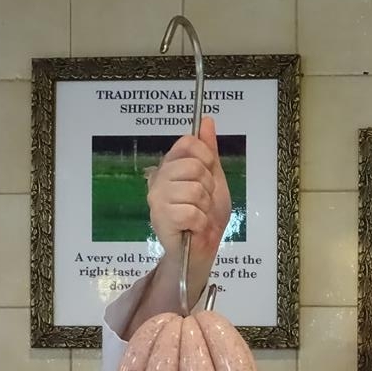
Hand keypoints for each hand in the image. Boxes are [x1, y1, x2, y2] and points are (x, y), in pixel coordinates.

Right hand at [146, 116, 230, 273]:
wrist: (201, 249)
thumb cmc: (207, 216)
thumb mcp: (214, 180)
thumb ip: (210, 152)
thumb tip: (206, 121)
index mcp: (171, 165)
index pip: (188, 143)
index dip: (206, 159)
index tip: (207, 176)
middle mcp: (159, 178)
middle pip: (194, 166)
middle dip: (208, 188)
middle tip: (202, 202)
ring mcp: (157, 198)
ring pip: (195, 190)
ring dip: (205, 208)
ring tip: (198, 216)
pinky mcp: (160, 218)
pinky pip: (191, 212)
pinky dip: (200, 223)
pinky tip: (193, 227)